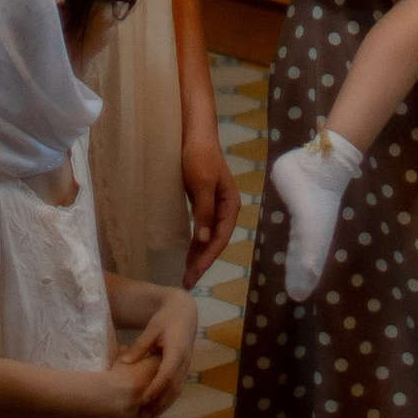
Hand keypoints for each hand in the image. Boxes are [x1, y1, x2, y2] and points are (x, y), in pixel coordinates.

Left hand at [123, 287, 199, 417]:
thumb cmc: (166, 318)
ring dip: (166, 403)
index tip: (143, 399)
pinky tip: (159, 405)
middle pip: (173, 387)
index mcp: (176, 350)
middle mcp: (184, 361)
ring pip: (178, 389)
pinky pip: (178, 385)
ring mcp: (186, 365)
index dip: (155, 388)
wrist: (184, 313)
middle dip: (160, 402)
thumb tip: (124, 363)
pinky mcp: (185, 367)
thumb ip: (140, 346)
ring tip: (151, 415)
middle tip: (145, 414)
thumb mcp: (152, 328)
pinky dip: (170, 397)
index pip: (166, 375)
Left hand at [181, 125, 238, 286]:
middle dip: (203, 262)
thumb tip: (204, 240)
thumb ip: (204, 211)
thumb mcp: (201, 184)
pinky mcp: (203, 204)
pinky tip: (189, 254)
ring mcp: (215, 207)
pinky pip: (201, 230)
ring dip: (199, 256)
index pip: (220, 238)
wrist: (195, 135)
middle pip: (215, 241)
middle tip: (187, 282)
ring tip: (187, 275)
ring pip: (208, 238)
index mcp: (230, 205)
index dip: (208, 257)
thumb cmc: (199, 157)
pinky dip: (196, 243)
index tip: (194, 273)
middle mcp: (226, 209)